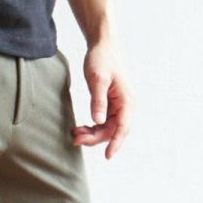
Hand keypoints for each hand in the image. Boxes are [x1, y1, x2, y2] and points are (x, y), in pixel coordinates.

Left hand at [71, 38, 131, 158]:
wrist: (102, 46)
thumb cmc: (101, 59)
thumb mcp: (97, 80)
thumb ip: (98, 101)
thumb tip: (98, 121)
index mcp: (127, 100)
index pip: (123, 127)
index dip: (115, 143)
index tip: (107, 156)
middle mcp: (125, 105)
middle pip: (113, 130)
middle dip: (96, 138)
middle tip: (76, 139)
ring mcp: (118, 105)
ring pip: (107, 128)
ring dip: (92, 134)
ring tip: (75, 134)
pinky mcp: (110, 104)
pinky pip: (103, 121)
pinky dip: (92, 127)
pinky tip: (80, 128)